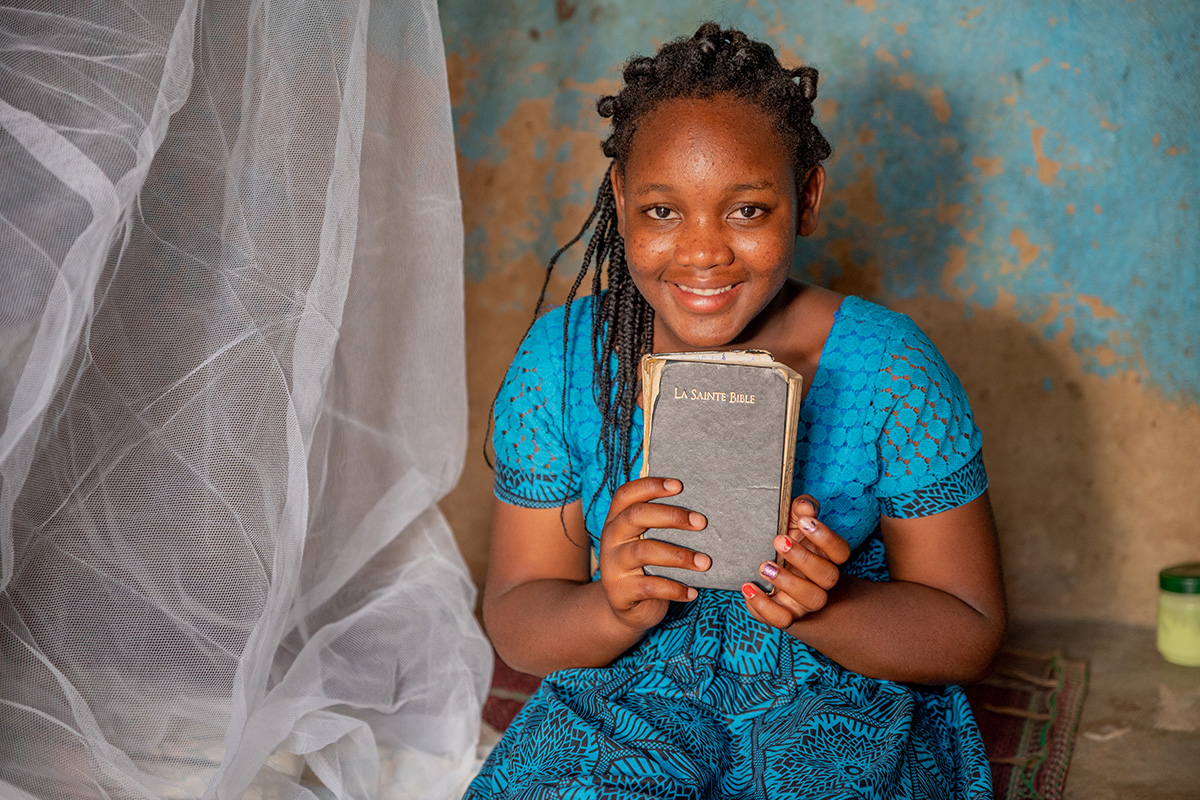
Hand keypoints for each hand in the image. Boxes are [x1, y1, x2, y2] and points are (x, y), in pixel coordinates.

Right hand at [597, 476, 711, 633]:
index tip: (679, 485)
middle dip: (672, 516)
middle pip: (636, 516)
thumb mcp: (643, 541)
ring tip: (705, 562)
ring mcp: (612, 565)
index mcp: (616, 520)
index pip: (626, 495)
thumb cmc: (644, 567)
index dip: (650, 486)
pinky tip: (692, 592)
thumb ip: (659, 525)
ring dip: (679, 556)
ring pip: (644, 551)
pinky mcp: (620, 591)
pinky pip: (650, 586)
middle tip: (701, 522)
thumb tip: (700, 512)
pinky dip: (674, 588)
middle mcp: (610, 538)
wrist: (624, 607)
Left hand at [742, 495, 851, 628]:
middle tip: (778, 540)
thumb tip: (806, 506)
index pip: (841, 551)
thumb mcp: (790, 521)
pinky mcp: (787, 614)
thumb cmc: (783, 541)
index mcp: (826, 556)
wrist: (766, 570)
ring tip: (763, 566)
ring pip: (812, 599)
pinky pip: (782, 619)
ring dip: (787, 582)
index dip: (826, 537)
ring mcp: (805, 601)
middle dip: (803, 558)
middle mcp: (821, 581)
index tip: (804, 522)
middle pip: (828, 576)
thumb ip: (800, 510)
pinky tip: (748, 587)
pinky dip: (764, 606)